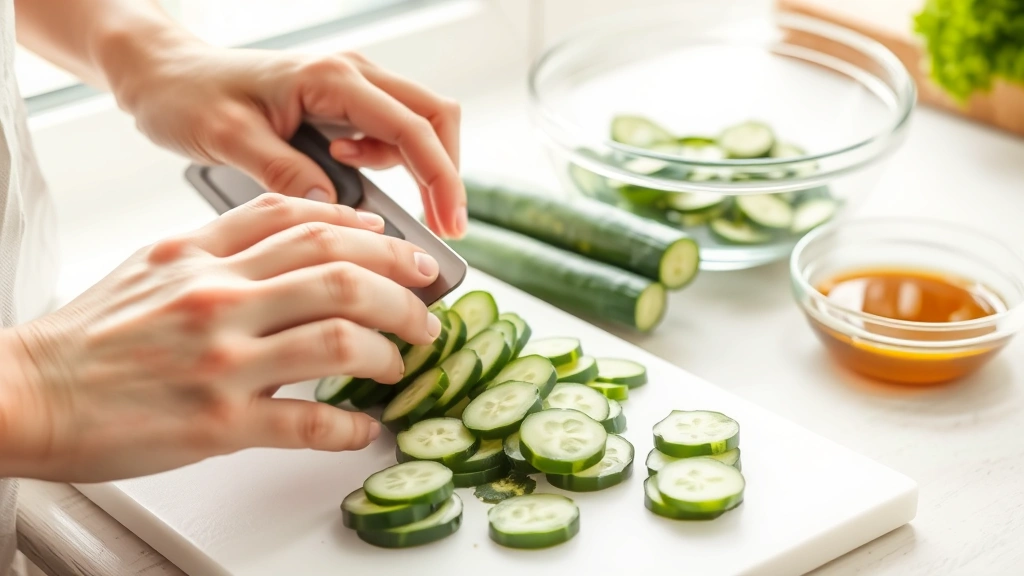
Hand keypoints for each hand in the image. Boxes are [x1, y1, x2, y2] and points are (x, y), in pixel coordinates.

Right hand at [1, 194, 441, 481]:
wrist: (27, 393)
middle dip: (402, 291)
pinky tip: (364, 427)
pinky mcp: (220, 423)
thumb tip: (301, 243)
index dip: (371, 234)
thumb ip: (225, 246)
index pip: (307, 223)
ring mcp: (223, 361)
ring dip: (388, 352)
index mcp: (204, 254)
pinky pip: (310, 422)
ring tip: (400, 363)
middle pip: (341, 273)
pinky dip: (350, 426)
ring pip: (339, 340)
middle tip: (426, 311)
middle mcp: (219, 299)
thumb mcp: (156, 262)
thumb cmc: (92, 334)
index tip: (403, 251)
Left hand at [106, 40, 464, 237]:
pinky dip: (390, 165)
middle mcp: (351, 74)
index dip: (441, 179)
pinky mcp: (344, 103)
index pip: (412, 127)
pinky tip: (348, 182)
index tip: (449, 228)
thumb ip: (281, 171)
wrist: (166, 73)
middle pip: (435, 117)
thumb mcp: (227, 137)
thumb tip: (331, 209)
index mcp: (331, 77)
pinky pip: (390, 132)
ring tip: (384, 211)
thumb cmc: (188, 95)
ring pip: (419, 124)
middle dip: (447, 174)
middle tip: (442, 228)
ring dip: (421, 170)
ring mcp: (351, 86)